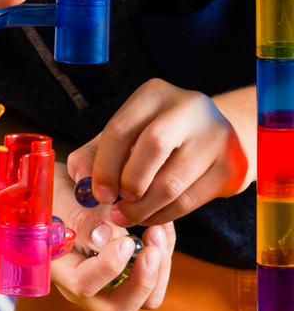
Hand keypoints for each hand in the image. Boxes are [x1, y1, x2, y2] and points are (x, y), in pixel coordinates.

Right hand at [49, 161, 174, 310]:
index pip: (84, 286)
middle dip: (142, 283)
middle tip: (154, 249)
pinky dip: (162, 258)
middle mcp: (83, 284)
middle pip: (118, 309)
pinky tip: (161, 228)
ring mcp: (107, 283)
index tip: (125, 240)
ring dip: (158, 271)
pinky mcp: (126, 273)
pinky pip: (151, 280)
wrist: (65, 187)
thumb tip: (103, 237)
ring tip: (159, 232)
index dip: (108, 268)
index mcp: (58, 267)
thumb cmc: (55, 190)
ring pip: (143, 299)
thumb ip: (79, 216)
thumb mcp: (61, 195)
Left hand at [68, 78, 250, 228]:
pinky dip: (165, 215)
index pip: (121, 128)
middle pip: (151, 147)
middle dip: (128, 182)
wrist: (223, 134)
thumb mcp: (130, 133)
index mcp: (155, 93)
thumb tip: (79, 176)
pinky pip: (191, 200)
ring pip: (172, 181)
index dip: (104, 165)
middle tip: (116, 205)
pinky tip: (151, 217)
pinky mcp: (231, 167)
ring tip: (128, 217)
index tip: (97, 192)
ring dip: (144, 208)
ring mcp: (215, 136)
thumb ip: (98, 152)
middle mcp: (187, 107)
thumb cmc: (163, 135)